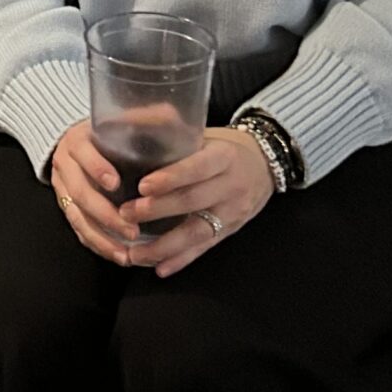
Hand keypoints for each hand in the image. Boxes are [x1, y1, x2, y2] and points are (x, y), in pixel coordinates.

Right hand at [49, 120, 146, 264]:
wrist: (75, 141)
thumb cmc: (107, 132)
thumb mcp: (123, 119)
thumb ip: (146, 116)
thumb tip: (173, 115)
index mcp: (78, 141)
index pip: (83, 154)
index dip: (97, 168)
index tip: (116, 184)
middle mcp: (65, 165)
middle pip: (78, 193)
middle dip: (105, 214)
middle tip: (132, 230)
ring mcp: (63, 189)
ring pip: (77, 217)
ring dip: (101, 237)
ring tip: (126, 254)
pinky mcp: (67, 207)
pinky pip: (78, 230)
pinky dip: (97, 245)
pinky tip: (119, 256)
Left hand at [117, 128, 276, 279]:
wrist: (266, 165)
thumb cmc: (223, 146)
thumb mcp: (206, 134)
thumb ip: (174, 134)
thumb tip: (128, 122)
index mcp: (224, 156)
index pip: (197, 168)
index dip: (171, 178)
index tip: (143, 186)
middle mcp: (231, 186)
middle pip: (192, 201)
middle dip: (157, 211)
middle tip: (125, 215)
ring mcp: (232, 212)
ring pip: (197, 232)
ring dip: (164, 245)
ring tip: (135, 253)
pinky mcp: (230, 231)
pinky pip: (204, 248)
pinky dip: (181, 260)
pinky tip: (159, 269)